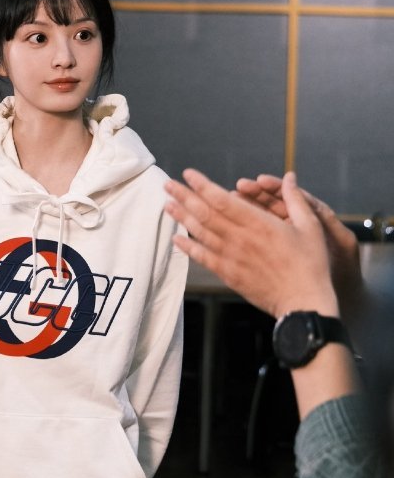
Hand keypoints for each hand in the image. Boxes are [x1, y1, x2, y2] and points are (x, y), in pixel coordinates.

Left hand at [164, 169, 339, 318]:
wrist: (304, 304)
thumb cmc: (310, 265)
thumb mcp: (309, 227)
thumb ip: (295, 200)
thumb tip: (289, 177)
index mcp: (259, 223)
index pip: (222, 199)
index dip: (203, 185)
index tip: (188, 174)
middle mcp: (240, 238)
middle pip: (205, 213)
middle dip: (184, 197)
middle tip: (168, 185)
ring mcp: (232, 258)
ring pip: (201, 234)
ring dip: (182, 218)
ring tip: (167, 205)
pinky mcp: (230, 275)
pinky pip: (204, 258)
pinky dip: (188, 247)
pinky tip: (177, 239)